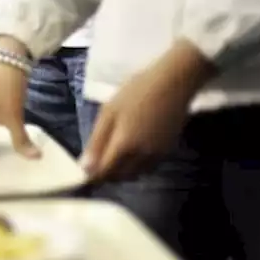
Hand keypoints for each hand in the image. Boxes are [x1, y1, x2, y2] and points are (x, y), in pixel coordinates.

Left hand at [80, 40, 215, 181]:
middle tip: (99, 162)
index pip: (105, 173)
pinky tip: (133, 152)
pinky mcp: (168, 150)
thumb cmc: (137, 91)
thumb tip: (86, 168)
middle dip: (107, 174)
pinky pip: (149, 167)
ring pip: (136, 174)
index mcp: (124, 147)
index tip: (85, 171)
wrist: (174, 82)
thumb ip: (97, 142)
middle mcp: (142, 157)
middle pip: (121, 177)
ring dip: (123, 172)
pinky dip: (138, 166)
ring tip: (115, 157)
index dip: (93, 175)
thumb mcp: (109, 112)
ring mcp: (157, 155)